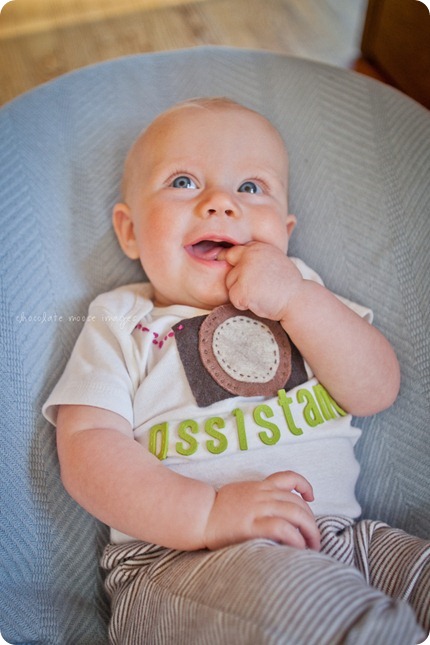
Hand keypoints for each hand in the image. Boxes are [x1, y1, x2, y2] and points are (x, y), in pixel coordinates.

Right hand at [204, 471, 320, 550]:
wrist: (198, 515)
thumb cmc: (217, 509)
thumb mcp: (240, 493)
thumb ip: (258, 497)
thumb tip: (275, 508)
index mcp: (259, 486)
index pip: (288, 478)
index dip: (305, 486)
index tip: (311, 497)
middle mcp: (261, 495)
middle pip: (297, 502)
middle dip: (312, 521)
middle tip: (315, 538)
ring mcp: (257, 509)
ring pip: (294, 513)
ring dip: (309, 531)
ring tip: (312, 546)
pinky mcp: (251, 526)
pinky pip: (281, 528)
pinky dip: (295, 538)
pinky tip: (298, 547)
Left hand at [217, 242, 302, 319]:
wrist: (298, 301)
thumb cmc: (286, 284)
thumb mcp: (274, 260)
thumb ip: (256, 257)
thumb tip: (226, 256)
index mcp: (257, 247)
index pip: (232, 253)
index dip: (234, 266)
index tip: (242, 276)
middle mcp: (250, 255)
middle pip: (229, 270)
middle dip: (237, 281)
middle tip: (257, 288)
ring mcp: (246, 271)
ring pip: (230, 284)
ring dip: (241, 293)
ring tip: (261, 294)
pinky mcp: (242, 289)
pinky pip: (234, 298)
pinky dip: (243, 304)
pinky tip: (259, 302)